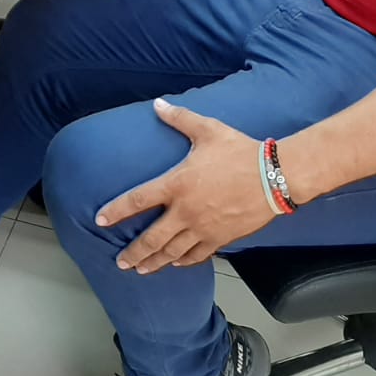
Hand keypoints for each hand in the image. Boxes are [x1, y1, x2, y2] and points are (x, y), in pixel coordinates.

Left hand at [95, 98, 276, 273]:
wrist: (276, 177)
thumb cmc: (241, 152)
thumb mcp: (208, 130)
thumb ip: (179, 118)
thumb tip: (158, 104)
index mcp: (177, 184)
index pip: (137, 200)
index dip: (116, 211)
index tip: (100, 221)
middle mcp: (186, 211)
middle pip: (152, 238)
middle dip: (133, 252)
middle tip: (120, 262)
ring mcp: (204, 228)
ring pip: (172, 252)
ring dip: (154, 262)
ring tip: (141, 270)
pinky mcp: (222, 238)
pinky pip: (197, 255)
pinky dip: (184, 261)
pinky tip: (176, 264)